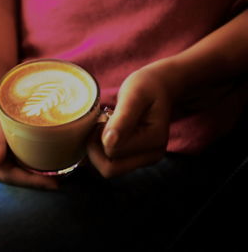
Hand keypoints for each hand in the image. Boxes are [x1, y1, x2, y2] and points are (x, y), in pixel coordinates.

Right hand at [0, 91, 58, 189]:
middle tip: (61, 180)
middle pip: (13, 179)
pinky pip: (17, 169)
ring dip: (35, 177)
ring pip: (16, 176)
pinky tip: (48, 170)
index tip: (54, 184)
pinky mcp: (0, 161)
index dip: (30, 181)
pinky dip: (31, 169)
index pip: (7, 175)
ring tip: (59, 176)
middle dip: (36, 181)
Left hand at [87, 60, 172, 177]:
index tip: (104, 116)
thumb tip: (109, 142)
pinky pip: (112, 165)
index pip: (113, 151)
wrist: (159, 87)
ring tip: (105, 128)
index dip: (99, 135)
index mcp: (154, 139)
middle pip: (110, 168)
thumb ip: (123, 119)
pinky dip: (103, 152)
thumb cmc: (146, 87)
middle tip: (100, 125)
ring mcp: (145, 160)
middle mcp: (152, 155)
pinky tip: (108, 134)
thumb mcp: (134, 95)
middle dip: (96, 148)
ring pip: (109, 169)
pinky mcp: (137, 160)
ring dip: (99, 150)